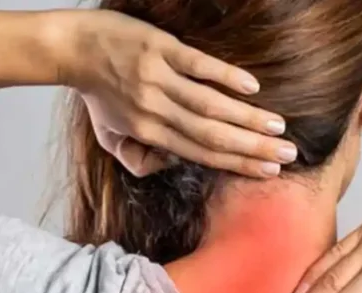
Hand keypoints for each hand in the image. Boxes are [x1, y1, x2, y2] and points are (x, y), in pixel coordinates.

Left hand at [54, 10, 296, 177]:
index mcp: (148, 134)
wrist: (74, 50)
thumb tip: (172, 165)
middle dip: (252, 149)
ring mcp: (159, 80)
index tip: (268, 172)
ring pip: (210, 105)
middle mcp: (156, 111)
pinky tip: (252, 88)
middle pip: (212, 136)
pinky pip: (197, 66)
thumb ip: (139, 160)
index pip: (201, 154)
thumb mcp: (110, 138)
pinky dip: (226, 78)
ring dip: (247, 119)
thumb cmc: (97, 95)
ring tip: (278, 128)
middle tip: (287, 156)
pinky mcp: (160, 50)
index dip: (237, 165)